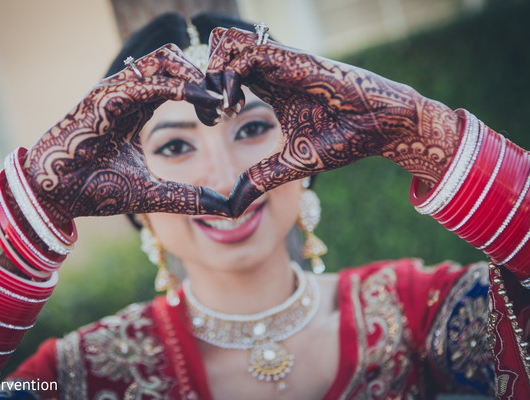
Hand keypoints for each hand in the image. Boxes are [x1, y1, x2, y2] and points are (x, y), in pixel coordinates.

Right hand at [21, 44, 228, 225]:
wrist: (56, 197)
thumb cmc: (98, 191)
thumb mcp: (156, 194)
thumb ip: (190, 197)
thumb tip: (228, 210)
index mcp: (138, 108)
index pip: (178, 82)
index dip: (205, 92)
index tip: (226, 112)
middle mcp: (128, 94)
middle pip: (175, 62)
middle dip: (205, 77)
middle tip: (227, 103)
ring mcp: (115, 92)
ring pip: (163, 60)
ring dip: (195, 76)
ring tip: (216, 101)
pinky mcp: (102, 97)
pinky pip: (146, 81)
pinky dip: (177, 87)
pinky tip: (201, 101)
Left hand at [205, 27, 460, 216]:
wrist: (383, 125)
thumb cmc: (345, 140)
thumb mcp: (292, 163)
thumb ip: (262, 177)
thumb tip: (234, 204)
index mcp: (269, 87)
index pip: (225, 73)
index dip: (208, 92)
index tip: (209, 118)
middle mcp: (271, 70)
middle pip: (220, 50)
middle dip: (204, 77)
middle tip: (208, 110)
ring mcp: (281, 62)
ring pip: (228, 43)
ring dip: (214, 73)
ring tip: (218, 107)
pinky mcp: (294, 60)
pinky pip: (249, 52)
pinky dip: (230, 74)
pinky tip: (231, 103)